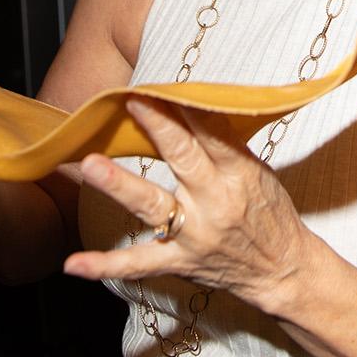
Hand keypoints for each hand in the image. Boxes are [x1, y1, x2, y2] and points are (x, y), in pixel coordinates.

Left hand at [62, 99, 315, 314]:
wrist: (283, 271)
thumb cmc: (268, 213)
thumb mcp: (257, 172)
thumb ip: (222, 144)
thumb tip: (186, 105)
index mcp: (239, 174)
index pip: (213, 133)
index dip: (189, 107)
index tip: (164, 84)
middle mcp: (216, 203)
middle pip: (184, 160)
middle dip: (159, 129)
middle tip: (132, 102)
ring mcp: (195, 235)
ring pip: (154, 207)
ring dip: (120, 186)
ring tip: (90, 165)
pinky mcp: (178, 262)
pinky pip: (138, 264)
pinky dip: (105, 265)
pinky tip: (73, 264)